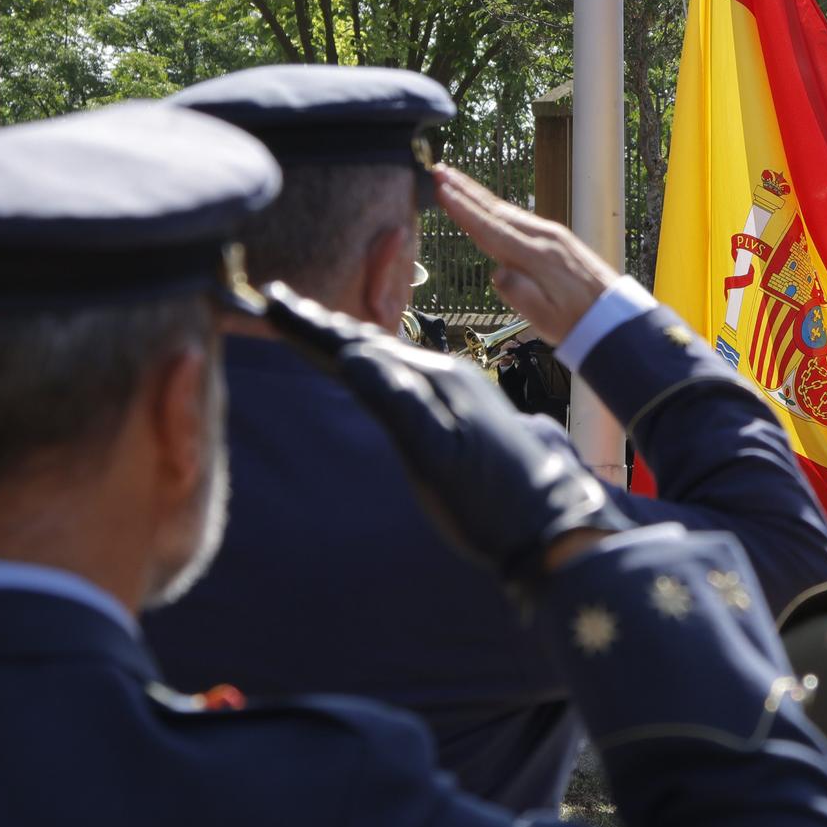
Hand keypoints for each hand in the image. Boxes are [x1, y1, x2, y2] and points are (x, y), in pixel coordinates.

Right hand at [262, 283, 629, 590]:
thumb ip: (397, 403)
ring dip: (349, 340)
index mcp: (433, 380)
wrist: (554, 527)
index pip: (358, 346)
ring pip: (390, 358)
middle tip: (280, 299)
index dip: (311, 328)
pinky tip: (377, 371)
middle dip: (323, 326)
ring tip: (317, 326)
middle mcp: (445, 378)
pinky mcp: (462, 418)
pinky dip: (378, 366)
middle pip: (371, 343)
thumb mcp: (435, 457)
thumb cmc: (490, 502)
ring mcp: (457, 395)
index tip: (271, 299)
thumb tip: (353, 354)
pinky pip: (406, 378)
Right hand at [434, 166, 612, 344]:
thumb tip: (497, 273)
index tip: (441, 188)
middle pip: (496, 210)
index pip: (490, 229)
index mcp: (536, 257)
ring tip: (454, 180)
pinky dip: (498, 206)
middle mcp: (544, 238)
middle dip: (465, 190)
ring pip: (508, 210)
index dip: (462, 209)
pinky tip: (488, 204)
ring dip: (479, 194)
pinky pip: (520, 216)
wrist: (613, 316)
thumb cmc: (575, 322)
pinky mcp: (557, 237)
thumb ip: (520, 296)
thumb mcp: (545, 319)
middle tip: (439, 169)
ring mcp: (552, 234)